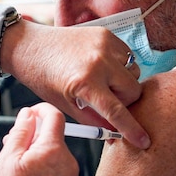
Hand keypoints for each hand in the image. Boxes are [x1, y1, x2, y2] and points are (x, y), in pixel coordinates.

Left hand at [0, 19, 149, 148]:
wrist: (31, 46)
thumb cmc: (43, 77)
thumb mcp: (65, 105)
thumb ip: (93, 119)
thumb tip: (116, 132)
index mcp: (84, 82)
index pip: (117, 111)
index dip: (132, 129)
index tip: (144, 140)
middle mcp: (99, 61)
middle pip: (134, 91)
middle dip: (126, 101)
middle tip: (107, 101)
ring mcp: (105, 45)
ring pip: (134, 73)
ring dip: (124, 82)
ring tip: (102, 82)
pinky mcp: (107, 34)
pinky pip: (128, 56)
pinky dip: (120, 66)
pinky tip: (102, 68)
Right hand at [0, 104, 79, 175]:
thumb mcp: (6, 159)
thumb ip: (21, 132)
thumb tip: (28, 115)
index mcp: (53, 151)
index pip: (54, 116)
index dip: (40, 111)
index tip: (30, 114)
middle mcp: (69, 165)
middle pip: (54, 139)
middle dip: (35, 139)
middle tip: (12, 150)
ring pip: (57, 159)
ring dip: (41, 159)